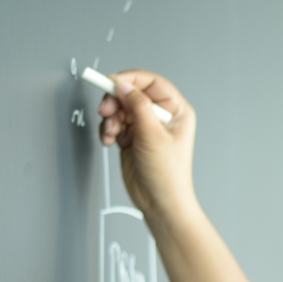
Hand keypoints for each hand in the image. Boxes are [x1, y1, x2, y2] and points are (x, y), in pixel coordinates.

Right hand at [98, 70, 197, 226]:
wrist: (159, 202)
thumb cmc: (168, 175)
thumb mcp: (152, 135)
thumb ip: (137, 106)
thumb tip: (124, 85)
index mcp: (177, 111)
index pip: (151, 82)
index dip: (130, 79)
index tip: (112, 83)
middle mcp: (161, 117)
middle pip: (131, 93)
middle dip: (115, 101)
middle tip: (106, 110)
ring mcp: (146, 127)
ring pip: (120, 108)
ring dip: (110, 118)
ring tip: (111, 132)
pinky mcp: (132, 138)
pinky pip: (114, 123)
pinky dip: (108, 129)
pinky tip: (109, 140)